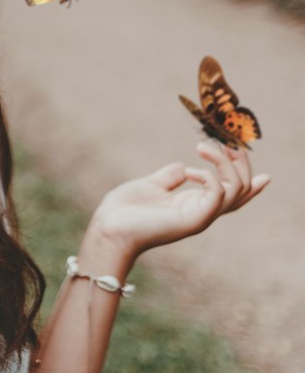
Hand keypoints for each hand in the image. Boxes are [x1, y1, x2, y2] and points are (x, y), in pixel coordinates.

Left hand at [87, 142, 270, 269]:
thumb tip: (183, 167)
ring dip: (225, 162)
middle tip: (226, 143)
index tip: (264, 173)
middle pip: (241, 190)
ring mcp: (200, 217)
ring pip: (236, 189)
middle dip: (240, 163)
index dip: (251, 185)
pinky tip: (190, 171)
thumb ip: (170, 177)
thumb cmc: (125, 211)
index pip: (233, 197)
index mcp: (194, 204)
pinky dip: (209, 176)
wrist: (108, 228)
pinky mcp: (193, 220)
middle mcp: (202, 211)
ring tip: (202, 147)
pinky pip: (217, 195)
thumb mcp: (152, 186)